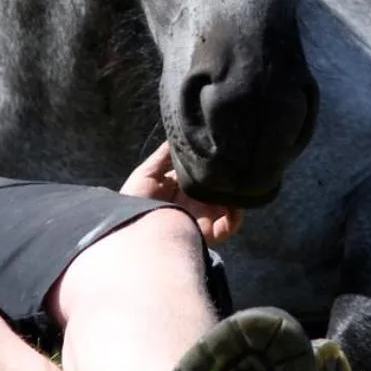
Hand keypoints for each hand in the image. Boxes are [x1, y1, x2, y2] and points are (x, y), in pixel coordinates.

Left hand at [120, 141, 243, 245]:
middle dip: (228, 179)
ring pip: (228, 205)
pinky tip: (234, 203)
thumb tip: (180, 137)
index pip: (203, 175)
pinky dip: (237, 216)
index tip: (221, 152)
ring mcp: (202, 218)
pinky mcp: (207, 233)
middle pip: (218, 189)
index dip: (212, 165)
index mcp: (181, 188)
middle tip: (235, 166)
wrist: (132, 228)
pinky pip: (229, 226)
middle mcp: (194, 203)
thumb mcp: (147, 172)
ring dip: (235, 194)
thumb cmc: (134, 201)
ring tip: (238, 182)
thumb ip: (165, 155)